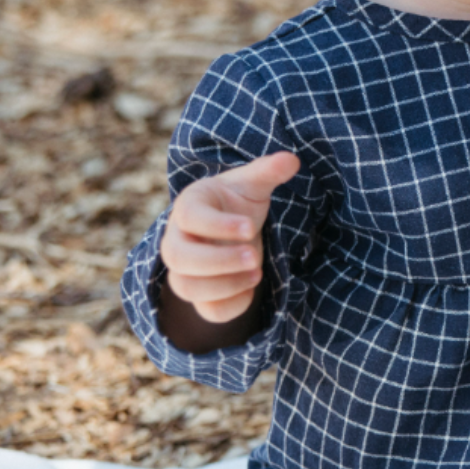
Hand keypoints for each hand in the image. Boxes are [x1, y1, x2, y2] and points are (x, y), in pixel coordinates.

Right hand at [160, 152, 299, 323]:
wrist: (228, 229)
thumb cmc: (236, 203)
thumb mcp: (251, 184)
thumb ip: (268, 171)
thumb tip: (292, 159)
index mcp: (189, 207)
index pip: (190, 217)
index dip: (218, 225)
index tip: (250, 227)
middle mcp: (177, 240)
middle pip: (180, 258)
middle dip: (219, 261)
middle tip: (255, 257)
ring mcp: (184, 271)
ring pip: (187, 288)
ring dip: (224, 285)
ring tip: (257, 273)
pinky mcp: (200, 295)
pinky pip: (206, 310)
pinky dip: (230, 305)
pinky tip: (252, 289)